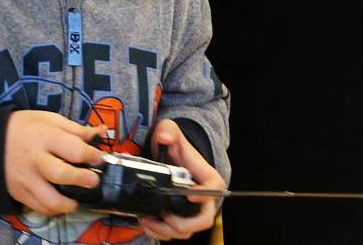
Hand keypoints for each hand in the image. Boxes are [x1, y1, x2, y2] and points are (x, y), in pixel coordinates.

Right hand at [5, 111, 105, 215]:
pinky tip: (61, 202)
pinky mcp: (19, 193)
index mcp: (45, 136)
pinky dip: (54, 209)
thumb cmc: (24, 127)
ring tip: (77, 199)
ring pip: (51, 200)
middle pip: (63, 175)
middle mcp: (35, 159)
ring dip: (70, 204)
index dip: (92, 155)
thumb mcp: (49, 119)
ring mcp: (26, 179)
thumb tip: (101, 133)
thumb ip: (76, 129)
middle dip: (84, 180)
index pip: (74, 149)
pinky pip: (40, 208)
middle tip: (93, 180)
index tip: (98, 158)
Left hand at [138, 119, 224, 240]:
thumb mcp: (170, 131)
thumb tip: (164, 137)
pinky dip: (159, 232)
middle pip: (203, 219)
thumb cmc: (174, 147)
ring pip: (186, 231)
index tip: (190, 194)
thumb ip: (168, 130)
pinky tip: (147, 223)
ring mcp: (191, 210)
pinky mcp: (178, 217)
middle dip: (183, 223)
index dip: (205, 194)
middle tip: (165, 216)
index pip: (215, 187)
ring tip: (149, 220)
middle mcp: (202, 197)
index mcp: (206, 177)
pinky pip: (173, 233)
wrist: (168, 156)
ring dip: (167, 230)